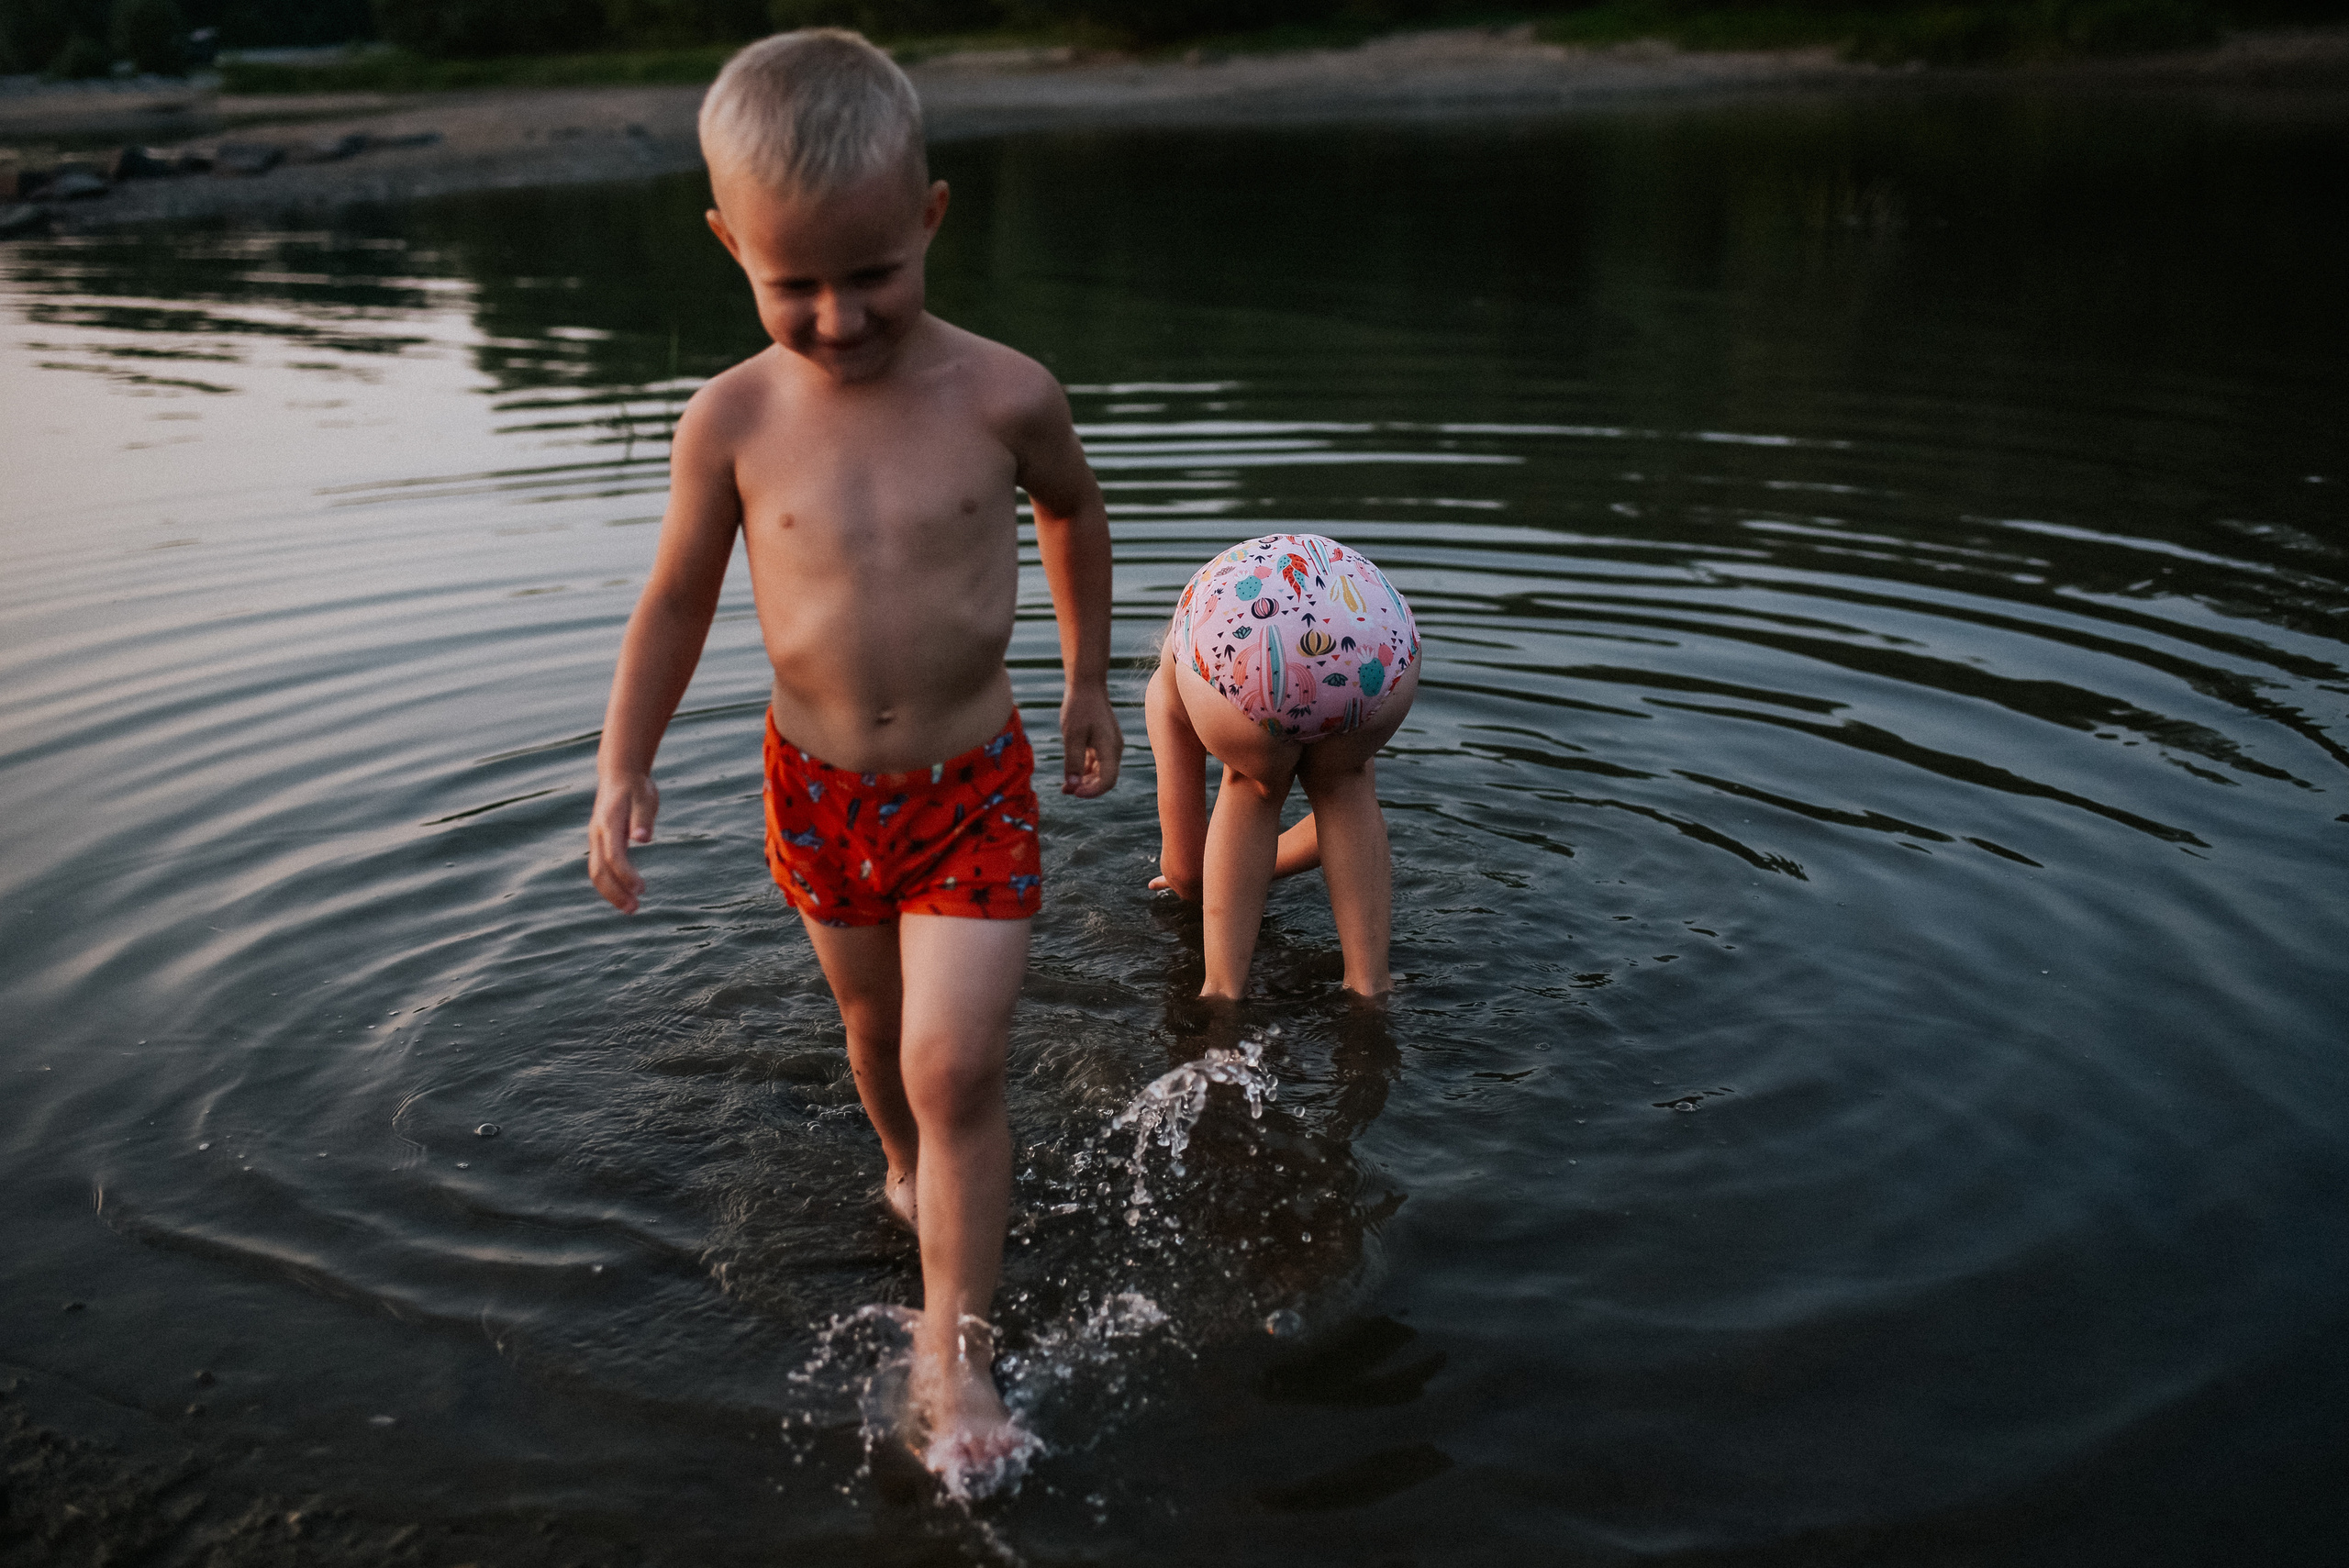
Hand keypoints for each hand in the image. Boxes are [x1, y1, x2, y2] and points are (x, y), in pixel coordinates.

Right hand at [587, 772, 659, 912]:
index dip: (626, 875)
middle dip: (614, 892)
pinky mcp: (600, 842)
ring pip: (596, 871)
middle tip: (634, 909)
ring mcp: (596, 838)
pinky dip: (609, 883)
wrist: (620, 773)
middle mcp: (597, 833)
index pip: (614, 856)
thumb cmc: (636, 786)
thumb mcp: (645, 797)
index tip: (641, 889)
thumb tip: (643, 839)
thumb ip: (643, 818)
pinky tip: (624, 893)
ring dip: (611, 892)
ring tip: (631, 907)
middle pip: (599, 870)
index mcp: (608, 823)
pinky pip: (599, 867)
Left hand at [1059, 682, 1123, 797]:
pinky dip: (1084, 771)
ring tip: (1064, 788)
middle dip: (1087, 788)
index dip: (1092, 791)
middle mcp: (1114, 749)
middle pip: (1105, 779)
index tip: (1074, 793)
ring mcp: (1109, 746)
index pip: (1108, 780)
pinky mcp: (1103, 742)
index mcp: (1110, 748)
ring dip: (1084, 781)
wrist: (1086, 686)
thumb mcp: (1072, 735)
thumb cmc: (1079, 708)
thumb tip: (1072, 786)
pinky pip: (1096, 762)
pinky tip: (1069, 776)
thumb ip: (1073, 761)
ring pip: (1100, 772)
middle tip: (1065, 791)